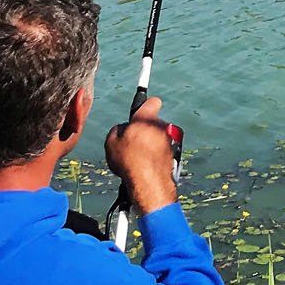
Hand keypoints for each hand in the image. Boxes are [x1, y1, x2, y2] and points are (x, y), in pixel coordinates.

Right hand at [105, 97, 178, 216]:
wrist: (149, 183)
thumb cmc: (129, 161)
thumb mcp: (111, 142)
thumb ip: (117, 130)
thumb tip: (123, 129)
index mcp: (145, 119)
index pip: (152, 101)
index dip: (146, 104)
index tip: (142, 107)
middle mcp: (160, 126)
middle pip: (151, 122)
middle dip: (143, 129)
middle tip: (131, 142)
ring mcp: (168, 140)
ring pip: (156, 137)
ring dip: (150, 143)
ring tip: (137, 157)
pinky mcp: (173, 153)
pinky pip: (161, 149)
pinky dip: (155, 154)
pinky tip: (145, 164)